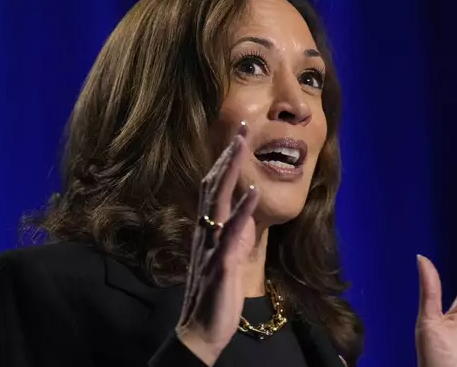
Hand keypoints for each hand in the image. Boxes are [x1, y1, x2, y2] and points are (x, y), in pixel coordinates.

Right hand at [176, 123, 258, 366]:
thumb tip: (242, 206)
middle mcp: (206, 231)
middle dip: (228, 156)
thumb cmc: (216, 290)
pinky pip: (231, 234)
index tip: (239, 135)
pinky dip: (242, 211)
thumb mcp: (224, 253)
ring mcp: (212, 246)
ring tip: (242, 145)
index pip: (214, 187)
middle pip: (214, 186)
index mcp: (209, 228)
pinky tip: (253, 192)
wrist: (203, 329)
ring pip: (218, 202)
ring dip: (230, 172)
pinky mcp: (221, 265)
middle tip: (242, 126)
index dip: (225, 161)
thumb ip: (231, 229)